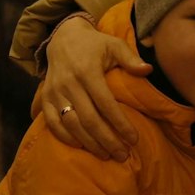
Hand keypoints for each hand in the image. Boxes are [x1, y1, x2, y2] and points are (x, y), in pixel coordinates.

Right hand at [38, 15, 150, 158]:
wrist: (63, 38)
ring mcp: (55, 92)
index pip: (106, 104)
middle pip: (89, 119)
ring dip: (89, 143)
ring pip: (71, 124)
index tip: (134, 139)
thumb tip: (148, 70)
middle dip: (107, 140)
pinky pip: (52, 123)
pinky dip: (66, 137)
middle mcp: (69, 84)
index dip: (120, 124)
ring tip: (106, 155)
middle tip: (122, 155)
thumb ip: (130, 58)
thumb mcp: (114, 45)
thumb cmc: (95, 45)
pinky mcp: (45, 98)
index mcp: (87, 71)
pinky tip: (82, 146)